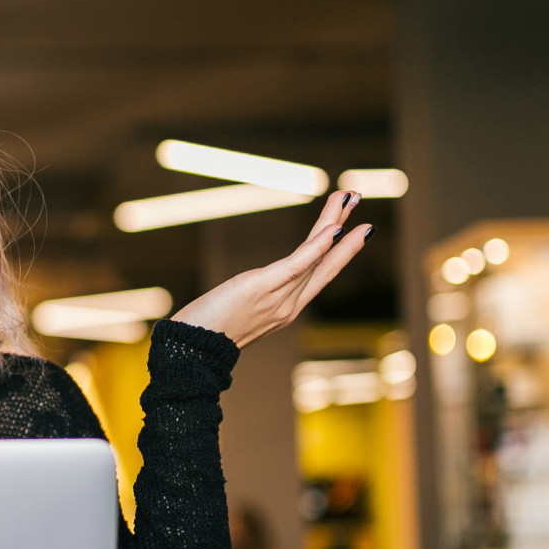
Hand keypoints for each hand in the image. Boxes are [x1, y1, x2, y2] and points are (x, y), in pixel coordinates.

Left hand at [170, 190, 370, 347]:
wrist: (191, 351)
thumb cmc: (204, 333)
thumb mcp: (235, 315)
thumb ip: (251, 302)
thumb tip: (248, 290)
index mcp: (285, 311)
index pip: (319, 275)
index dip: (340, 252)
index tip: (356, 230)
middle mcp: (288, 306)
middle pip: (325, 263)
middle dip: (345, 231)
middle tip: (358, 199)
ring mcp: (278, 299)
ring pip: (314, 257)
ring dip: (333, 223)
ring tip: (348, 197)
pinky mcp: (261, 289)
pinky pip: (296, 266)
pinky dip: (316, 248)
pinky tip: (332, 229)